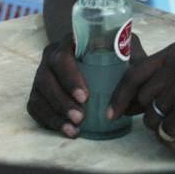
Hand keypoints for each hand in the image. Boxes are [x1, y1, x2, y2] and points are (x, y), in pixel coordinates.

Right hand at [26, 32, 146, 137]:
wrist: (96, 53)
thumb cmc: (111, 50)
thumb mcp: (122, 48)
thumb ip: (131, 57)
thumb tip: (138, 79)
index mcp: (69, 42)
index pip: (62, 57)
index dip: (70, 78)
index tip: (85, 97)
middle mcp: (51, 56)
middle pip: (46, 78)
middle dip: (62, 100)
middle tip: (81, 117)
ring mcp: (42, 74)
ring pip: (39, 94)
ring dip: (55, 114)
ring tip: (75, 129)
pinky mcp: (39, 91)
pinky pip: (36, 108)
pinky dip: (49, 121)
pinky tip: (66, 131)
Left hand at [108, 42, 174, 155]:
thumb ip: (152, 66)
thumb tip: (123, 50)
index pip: (134, 74)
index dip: (119, 96)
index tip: (112, 113)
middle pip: (141, 100)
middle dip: (151, 113)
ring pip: (150, 119)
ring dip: (163, 127)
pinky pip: (164, 134)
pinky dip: (174, 139)